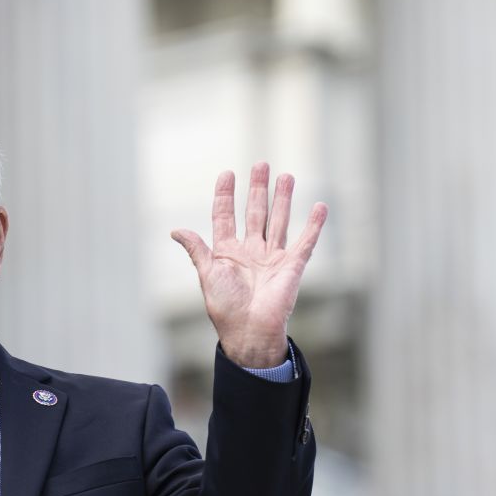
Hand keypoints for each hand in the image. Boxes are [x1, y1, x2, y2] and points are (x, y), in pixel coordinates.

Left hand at [171, 164, 326, 367]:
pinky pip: (305, 242)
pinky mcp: (292, 266)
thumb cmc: (225, 307)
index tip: (227, 173)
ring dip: (283, 199)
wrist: (249, 331)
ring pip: (278, 221)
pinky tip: (319, 207)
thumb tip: (175, 230)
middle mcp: (251, 251)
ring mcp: (273, 257)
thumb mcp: (207, 274)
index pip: (225, 215)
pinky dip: (313, 225)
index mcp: (227, 251)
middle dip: (258, 189)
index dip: (225, 195)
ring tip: (286, 176)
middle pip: (255, 212)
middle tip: (261, 164)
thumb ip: (196, 249)